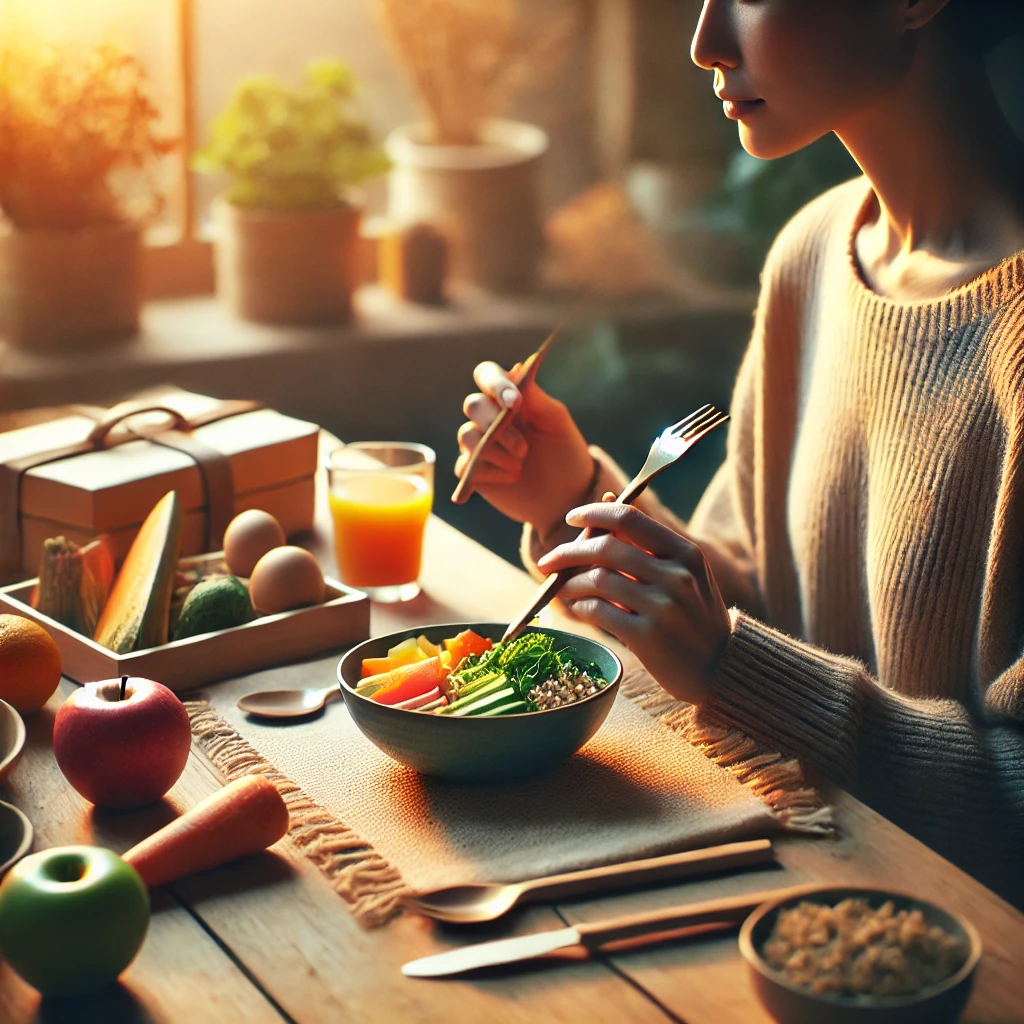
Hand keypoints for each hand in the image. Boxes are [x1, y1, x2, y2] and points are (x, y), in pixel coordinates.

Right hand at [456, 360, 594, 534]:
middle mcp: (488, 418)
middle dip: (497, 424)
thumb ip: (537, 398)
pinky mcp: (472, 471)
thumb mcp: (556, 423)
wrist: (565, 496)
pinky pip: (466, 465)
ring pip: (467, 436)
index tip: (516, 402)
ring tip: (521, 464)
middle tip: (524, 447)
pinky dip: (491, 472)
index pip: (487, 376)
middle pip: (473, 405)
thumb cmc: (564, 453)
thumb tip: (518, 368)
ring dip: (496, 451)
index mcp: (508, 398)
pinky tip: (512, 477)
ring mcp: (478, 444)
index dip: (496, 384)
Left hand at [536, 501, 731, 704]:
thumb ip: (646, 543)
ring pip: (597, 580)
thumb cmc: (693, 617)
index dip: (594, 513)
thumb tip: (604, 500)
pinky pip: (598, 611)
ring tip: (560, 589)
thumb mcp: (683, 574)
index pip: (630, 517)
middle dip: (568, 552)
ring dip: (569, 583)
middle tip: (549, 561)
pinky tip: (575, 610)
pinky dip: (578, 607)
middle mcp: (677, 575)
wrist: (720, 669)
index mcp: (686, 553)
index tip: (572, 518)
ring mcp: (664, 606)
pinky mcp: (648, 636)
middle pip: (606, 548)